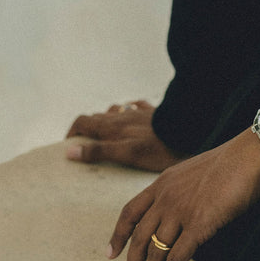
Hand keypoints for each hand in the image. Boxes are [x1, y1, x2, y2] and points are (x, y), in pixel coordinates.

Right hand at [66, 100, 186, 171]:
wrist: (189, 130)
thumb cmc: (158, 148)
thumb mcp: (126, 154)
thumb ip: (99, 152)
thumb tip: (70, 151)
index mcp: (112, 126)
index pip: (83, 121)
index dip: (72, 132)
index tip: (70, 147)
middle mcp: (122, 115)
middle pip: (97, 117)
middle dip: (89, 129)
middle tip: (89, 146)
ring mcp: (138, 112)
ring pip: (116, 111)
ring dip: (108, 119)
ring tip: (109, 133)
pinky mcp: (154, 112)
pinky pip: (137, 106)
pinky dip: (130, 111)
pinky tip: (134, 114)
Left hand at [106, 125, 259, 260]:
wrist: (252, 155)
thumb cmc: (232, 163)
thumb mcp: (195, 173)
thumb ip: (181, 192)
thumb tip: (180, 217)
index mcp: (163, 182)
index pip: (130, 211)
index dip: (118, 235)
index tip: (111, 254)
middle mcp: (166, 197)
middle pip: (138, 237)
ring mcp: (181, 210)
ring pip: (155, 252)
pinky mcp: (199, 224)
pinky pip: (177, 258)